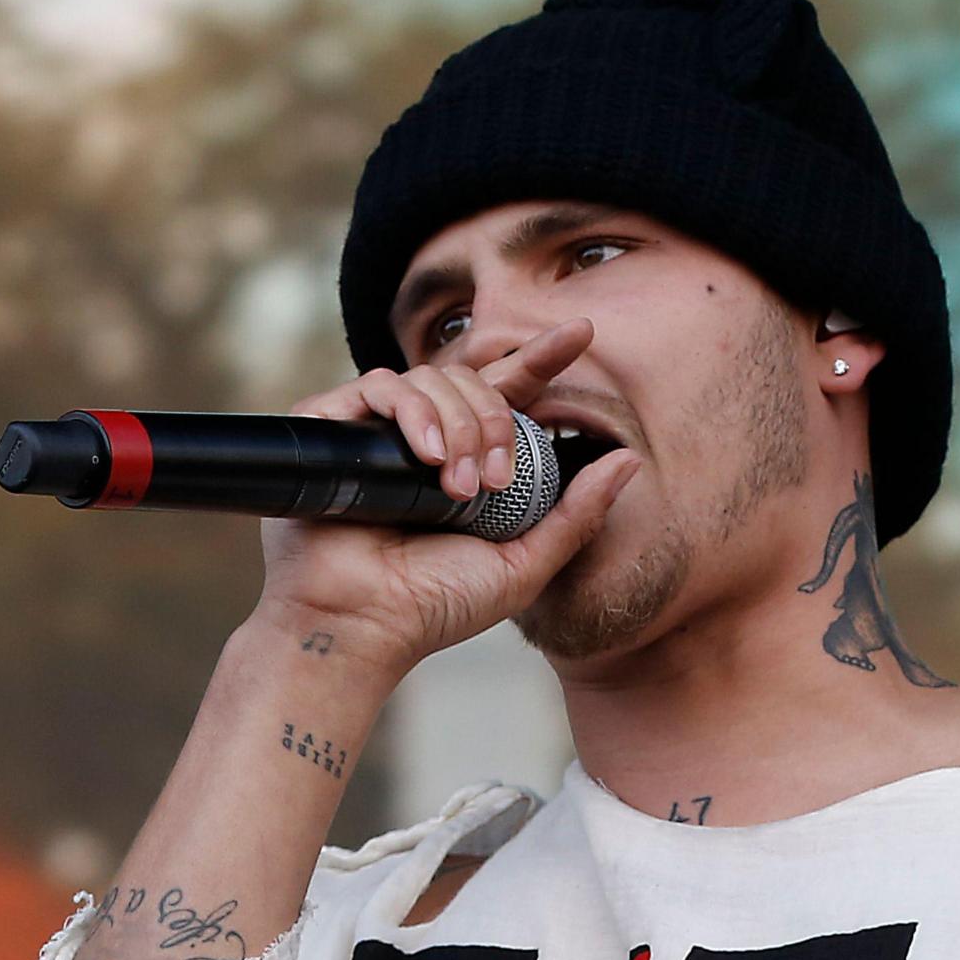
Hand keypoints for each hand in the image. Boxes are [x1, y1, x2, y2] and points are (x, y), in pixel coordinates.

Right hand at [256, 317, 642, 675]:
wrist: (365, 625)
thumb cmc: (437, 606)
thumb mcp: (525, 563)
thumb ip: (577, 515)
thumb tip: (627, 460)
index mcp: (467, 462)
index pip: (507, 394)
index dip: (540, 358)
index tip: (581, 333)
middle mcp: (422, 440)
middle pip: (473, 383)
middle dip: (494, 423)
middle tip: (493, 482)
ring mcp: (375, 433)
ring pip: (431, 380)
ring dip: (458, 427)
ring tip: (456, 488)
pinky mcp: (331, 428)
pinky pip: (380, 385)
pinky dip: (413, 412)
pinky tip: (425, 458)